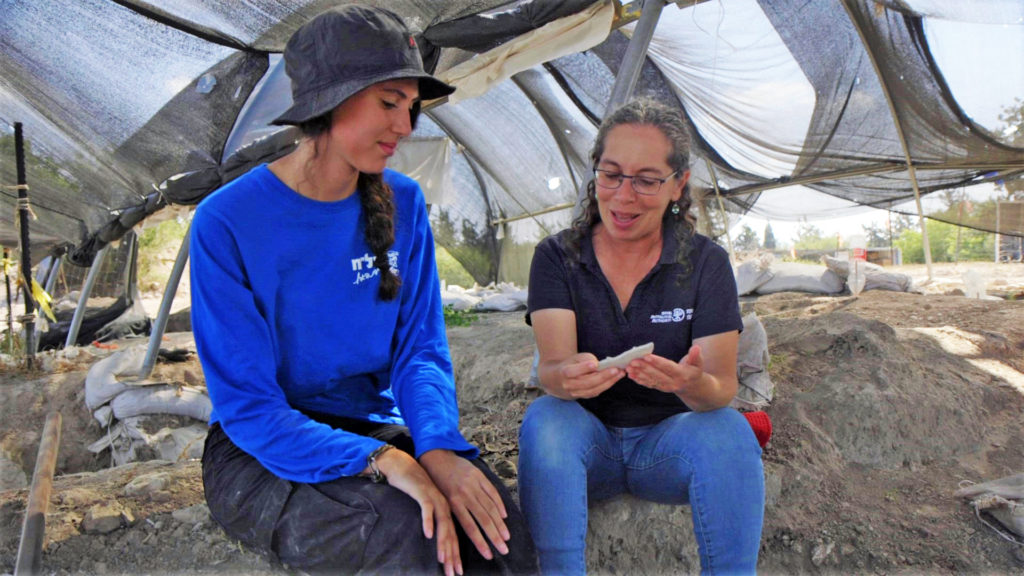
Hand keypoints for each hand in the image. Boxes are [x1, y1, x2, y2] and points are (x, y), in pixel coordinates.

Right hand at [371, 448, 460, 575]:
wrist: (403, 466)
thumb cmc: (414, 488)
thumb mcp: (426, 506)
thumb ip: (432, 520)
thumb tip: (434, 539)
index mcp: (446, 510)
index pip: (453, 536)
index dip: (455, 555)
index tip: (457, 572)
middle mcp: (444, 506)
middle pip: (451, 534)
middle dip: (453, 555)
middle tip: (454, 572)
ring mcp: (435, 499)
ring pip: (442, 524)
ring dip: (443, 542)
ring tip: (443, 559)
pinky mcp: (423, 492)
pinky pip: (426, 509)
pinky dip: (428, 521)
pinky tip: (428, 534)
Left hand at [420, 450, 509, 570]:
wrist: (438, 458)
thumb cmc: (437, 483)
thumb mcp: (441, 500)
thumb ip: (455, 514)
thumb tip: (467, 534)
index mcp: (453, 502)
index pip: (470, 527)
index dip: (480, 542)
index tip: (489, 554)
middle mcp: (465, 494)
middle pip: (484, 519)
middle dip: (495, 537)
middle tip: (504, 550)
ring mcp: (474, 484)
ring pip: (490, 507)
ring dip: (500, 524)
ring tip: (506, 537)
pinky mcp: (480, 476)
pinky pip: (492, 492)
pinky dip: (499, 504)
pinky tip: (504, 516)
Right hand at [557, 353, 622, 398]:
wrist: (559, 380)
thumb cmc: (570, 365)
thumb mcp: (575, 358)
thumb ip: (586, 359)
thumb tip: (599, 365)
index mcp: (564, 373)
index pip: (573, 372)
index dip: (583, 368)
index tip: (594, 364)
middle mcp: (569, 385)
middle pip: (587, 382)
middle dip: (603, 376)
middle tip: (616, 369)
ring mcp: (576, 393)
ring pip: (594, 389)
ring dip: (609, 382)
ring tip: (620, 373)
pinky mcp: (583, 396)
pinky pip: (596, 392)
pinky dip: (607, 385)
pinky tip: (616, 378)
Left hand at [626, 344, 703, 394]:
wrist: (693, 388)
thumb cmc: (694, 371)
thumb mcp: (698, 364)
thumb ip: (696, 356)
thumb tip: (696, 347)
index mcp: (682, 375)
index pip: (668, 367)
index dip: (657, 362)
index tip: (647, 356)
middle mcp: (673, 383)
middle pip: (657, 374)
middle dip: (644, 367)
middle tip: (632, 361)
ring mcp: (666, 387)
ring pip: (651, 380)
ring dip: (639, 374)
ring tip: (628, 368)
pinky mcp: (660, 388)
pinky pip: (649, 384)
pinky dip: (639, 380)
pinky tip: (631, 375)